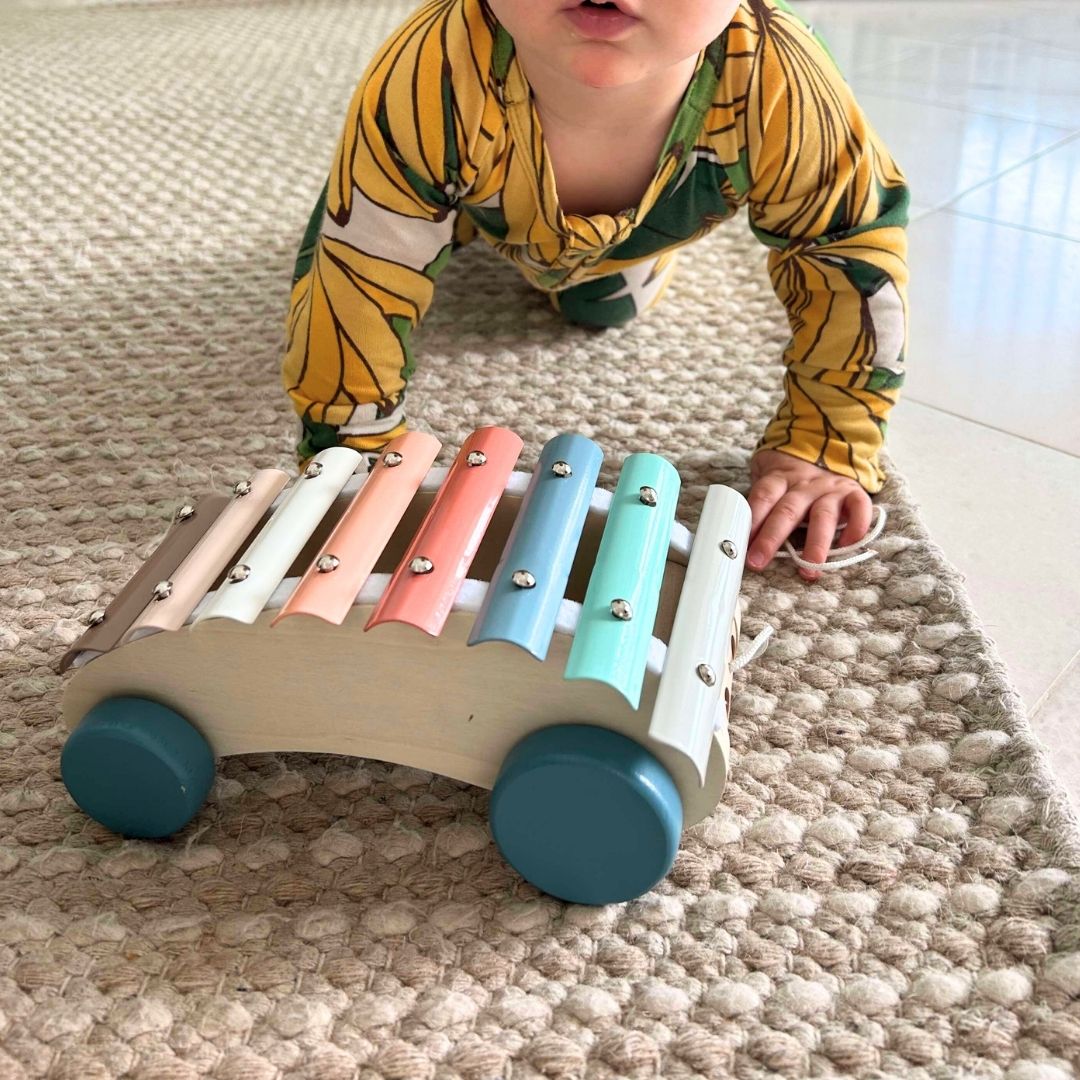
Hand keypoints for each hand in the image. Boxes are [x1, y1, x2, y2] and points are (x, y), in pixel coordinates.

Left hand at [746, 450, 872, 580]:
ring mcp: (830, 488)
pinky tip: (847, 545)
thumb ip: (759, 505)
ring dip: (815, 543)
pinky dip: (856, 526)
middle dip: (771, 538)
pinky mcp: (854, 493)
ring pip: (823, 515)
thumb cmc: (790, 480)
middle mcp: (804, 484)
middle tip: (758, 562)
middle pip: (787, 510)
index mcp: (779, 479)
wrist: (825, 447)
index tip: (739, 544)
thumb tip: (736, 536)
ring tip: (808, 568)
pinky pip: (860, 508)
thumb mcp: (770, 482)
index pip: (762, 497)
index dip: (750, 520)